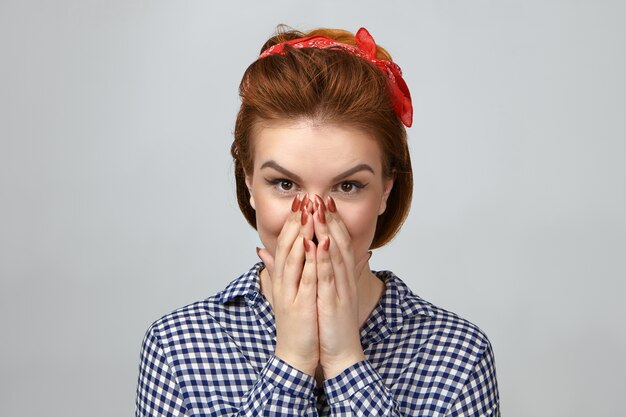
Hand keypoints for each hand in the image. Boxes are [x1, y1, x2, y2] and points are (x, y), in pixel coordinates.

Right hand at [256, 195, 318, 375]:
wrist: (296, 355)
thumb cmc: (297, 324)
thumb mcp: (285, 292)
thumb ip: (276, 271)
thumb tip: (262, 250)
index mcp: (284, 279)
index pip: (286, 244)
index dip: (293, 222)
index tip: (301, 202)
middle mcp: (284, 283)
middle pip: (288, 246)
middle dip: (297, 221)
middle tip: (304, 198)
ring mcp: (291, 293)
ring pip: (295, 258)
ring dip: (302, 234)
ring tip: (309, 212)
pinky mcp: (301, 305)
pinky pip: (306, 279)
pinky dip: (310, 260)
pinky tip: (316, 243)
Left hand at [311, 195, 369, 378]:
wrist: (342, 354)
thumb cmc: (333, 325)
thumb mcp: (326, 294)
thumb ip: (320, 272)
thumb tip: (313, 253)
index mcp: (342, 277)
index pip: (338, 243)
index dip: (332, 222)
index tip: (324, 202)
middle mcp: (344, 279)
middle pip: (339, 243)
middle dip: (330, 219)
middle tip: (322, 197)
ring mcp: (341, 290)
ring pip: (335, 255)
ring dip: (327, 232)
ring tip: (318, 212)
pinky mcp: (334, 302)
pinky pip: (328, 277)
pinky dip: (322, 259)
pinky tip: (316, 244)